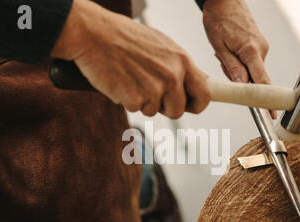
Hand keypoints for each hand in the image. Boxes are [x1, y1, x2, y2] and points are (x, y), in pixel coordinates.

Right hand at [51, 0, 210, 118]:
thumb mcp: (162, 46)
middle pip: (178, 110)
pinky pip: (135, 109)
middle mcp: (172, 76)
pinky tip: (120, 81)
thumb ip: (179, 65)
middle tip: (149, 91)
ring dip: (143, 101)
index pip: (204, 94)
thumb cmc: (126, 38)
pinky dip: (127, 100)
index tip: (189, 106)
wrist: (94, 33)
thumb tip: (198, 81)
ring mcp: (153, 89)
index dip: (196, 104)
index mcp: (182, 61)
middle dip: (165, 106)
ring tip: (131, 78)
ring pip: (154, 111)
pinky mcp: (134, 99)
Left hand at [202, 0, 275, 117]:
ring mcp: (263, 46)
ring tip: (224, 51)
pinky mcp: (260, 45)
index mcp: (251, 51)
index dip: (266, 100)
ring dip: (237, 69)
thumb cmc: (219, 19)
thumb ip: (232, 68)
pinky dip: (240, 61)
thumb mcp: (220, 46)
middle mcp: (262, 49)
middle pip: (254, 77)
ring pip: (251, 70)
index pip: (262, 81)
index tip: (271, 113)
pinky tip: (230, 49)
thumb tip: (242, 87)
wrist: (224, 0)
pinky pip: (251, 61)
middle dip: (239, 79)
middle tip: (223, 61)